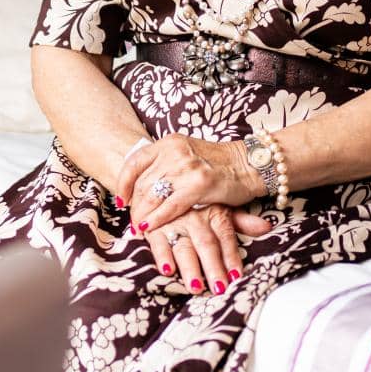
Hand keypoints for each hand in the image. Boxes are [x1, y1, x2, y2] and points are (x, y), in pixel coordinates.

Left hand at [116, 134, 261, 231]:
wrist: (248, 164)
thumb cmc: (217, 164)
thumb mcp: (187, 156)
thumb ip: (165, 167)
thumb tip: (140, 189)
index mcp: (169, 143)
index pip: (134, 162)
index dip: (123, 183)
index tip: (121, 200)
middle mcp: (174, 151)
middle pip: (143, 183)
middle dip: (134, 206)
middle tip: (132, 221)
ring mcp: (186, 167)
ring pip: (152, 195)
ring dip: (142, 215)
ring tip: (139, 228)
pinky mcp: (198, 184)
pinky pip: (169, 206)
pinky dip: (157, 219)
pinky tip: (149, 228)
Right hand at [143, 204, 270, 294]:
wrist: (164, 184)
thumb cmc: (197, 203)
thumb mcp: (221, 207)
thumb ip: (242, 221)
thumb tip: (267, 227)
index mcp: (214, 213)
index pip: (226, 236)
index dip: (232, 256)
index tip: (237, 276)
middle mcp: (195, 218)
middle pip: (206, 244)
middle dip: (213, 268)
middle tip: (220, 289)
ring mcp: (174, 223)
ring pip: (184, 247)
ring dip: (190, 268)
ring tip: (196, 287)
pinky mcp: (154, 228)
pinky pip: (158, 243)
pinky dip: (162, 257)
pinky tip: (168, 271)